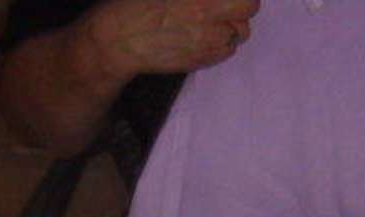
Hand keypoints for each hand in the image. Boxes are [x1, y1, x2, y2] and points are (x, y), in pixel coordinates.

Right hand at [85, 0, 259, 78]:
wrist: (117, 41)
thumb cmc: (136, 6)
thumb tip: (211, 0)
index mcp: (201, 2)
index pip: (247, 1)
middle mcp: (208, 24)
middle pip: (247, 17)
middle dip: (239, 9)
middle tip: (223, 5)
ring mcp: (205, 46)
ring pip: (237, 37)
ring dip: (229, 27)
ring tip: (208, 21)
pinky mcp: (198, 62)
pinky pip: (223, 52)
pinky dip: (218, 44)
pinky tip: (200, 35)